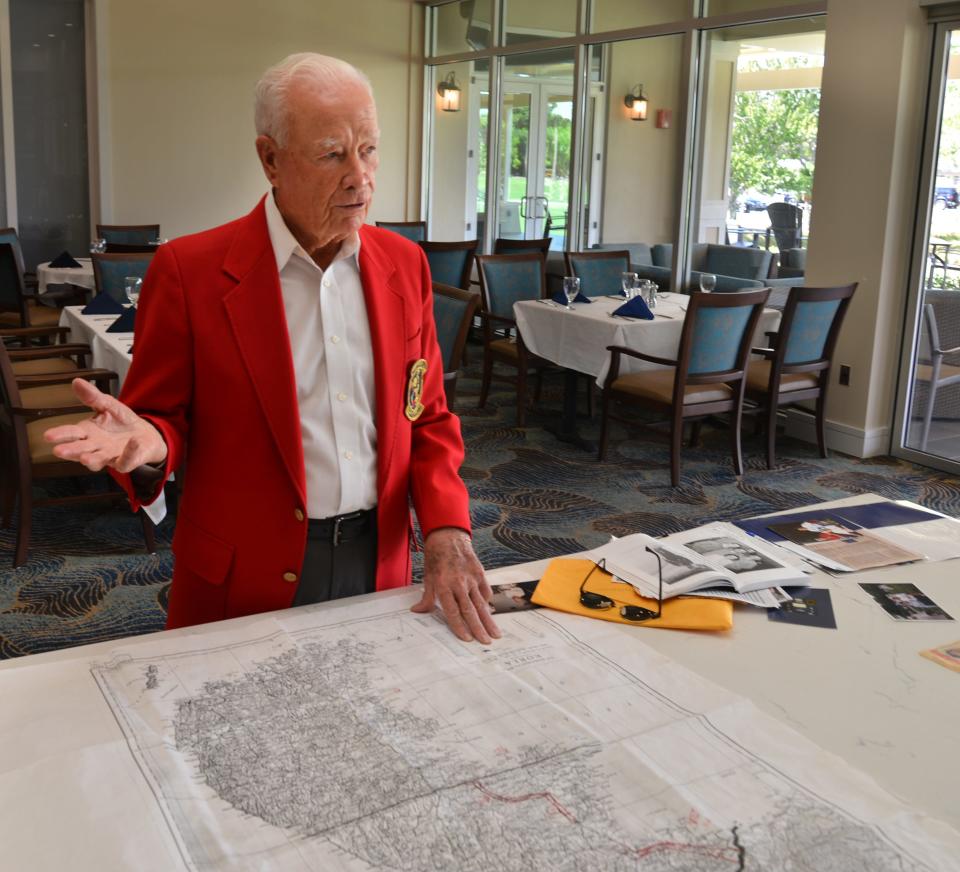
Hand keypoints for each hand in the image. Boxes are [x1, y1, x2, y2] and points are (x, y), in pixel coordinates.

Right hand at [43, 378, 167, 472]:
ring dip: (92, 460)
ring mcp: (109, 456)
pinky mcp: (126, 462)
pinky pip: (126, 461)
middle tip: (58, 451)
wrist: (145, 435)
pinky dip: (129, 454)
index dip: (60, 434)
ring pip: (98, 461)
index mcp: (88, 432)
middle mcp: (95, 447)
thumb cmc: (121, 421)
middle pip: (80, 450)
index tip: (48, 435)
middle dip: (70, 451)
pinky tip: (133, 443)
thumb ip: (93, 397)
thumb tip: (77, 381)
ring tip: (85, 459)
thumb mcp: (108, 405)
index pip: (71, 433)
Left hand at [411, 528, 500, 643]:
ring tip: (495, 633)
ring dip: (488, 620)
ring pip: (480, 603)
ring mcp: (471, 578)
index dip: (459, 626)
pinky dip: (487, 601)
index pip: (453, 611)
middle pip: (469, 610)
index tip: (467, 639)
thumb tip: (418, 611)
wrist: (447, 537)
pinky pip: (485, 590)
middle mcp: (458, 583)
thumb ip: (426, 597)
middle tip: (486, 642)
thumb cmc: (436, 558)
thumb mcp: (427, 577)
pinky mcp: (479, 572)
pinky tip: (490, 611)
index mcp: (443, 586)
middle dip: (478, 629)